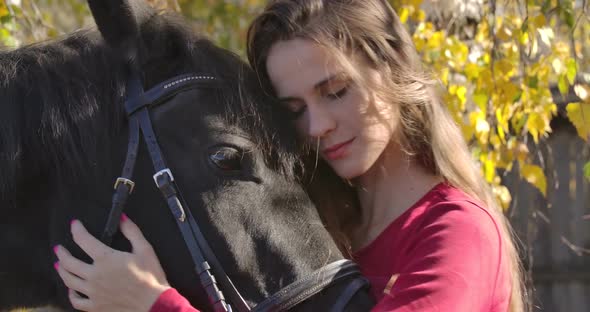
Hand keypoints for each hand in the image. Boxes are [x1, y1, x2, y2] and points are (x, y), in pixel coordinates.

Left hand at [54, 214, 170, 311]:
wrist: (153, 304)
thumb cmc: (150, 276)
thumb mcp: (145, 249)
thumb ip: (132, 231)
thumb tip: (121, 217)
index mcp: (105, 259)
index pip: (83, 240)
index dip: (76, 229)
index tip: (74, 224)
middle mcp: (94, 275)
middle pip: (69, 262)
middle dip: (61, 252)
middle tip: (59, 247)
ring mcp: (93, 292)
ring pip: (69, 280)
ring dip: (61, 270)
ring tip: (59, 264)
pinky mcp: (95, 306)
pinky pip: (76, 301)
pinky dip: (71, 294)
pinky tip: (71, 289)